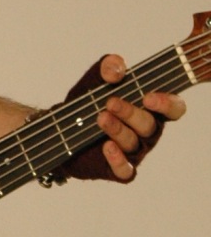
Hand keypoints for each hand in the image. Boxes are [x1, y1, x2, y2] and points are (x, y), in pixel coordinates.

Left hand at [58, 52, 185, 181]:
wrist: (63, 127)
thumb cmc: (91, 101)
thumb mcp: (97, 77)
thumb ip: (109, 66)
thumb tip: (116, 70)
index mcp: (151, 109)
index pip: (174, 108)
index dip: (166, 104)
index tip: (148, 96)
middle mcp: (147, 132)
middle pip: (149, 125)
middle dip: (131, 113)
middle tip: (110, 102)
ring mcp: (134, 152)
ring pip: (134, 143)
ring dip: (118, 129)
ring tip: (100, 117)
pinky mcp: (118, 169)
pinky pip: (125, 170)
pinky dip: (118, 160)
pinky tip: (106, 146)